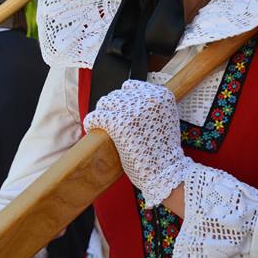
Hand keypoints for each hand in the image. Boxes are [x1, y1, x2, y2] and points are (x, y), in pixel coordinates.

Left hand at [83, 79, 192, 206]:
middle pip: (117, 94)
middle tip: (112, 122)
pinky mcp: (119, 123)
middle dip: (113, 108)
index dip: (124, 99)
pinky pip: (96, 115)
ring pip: (105, 102)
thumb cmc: (163, 149)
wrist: (166, 171)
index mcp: (162, 95)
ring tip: (104, 126)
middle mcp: (148, 98)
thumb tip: (128, 98)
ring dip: (103, 114)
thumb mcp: (165, 118)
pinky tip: (91, 127)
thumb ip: (150, 105)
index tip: (122, 110)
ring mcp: (133, 110)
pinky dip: (91, 121)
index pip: (131, 86)